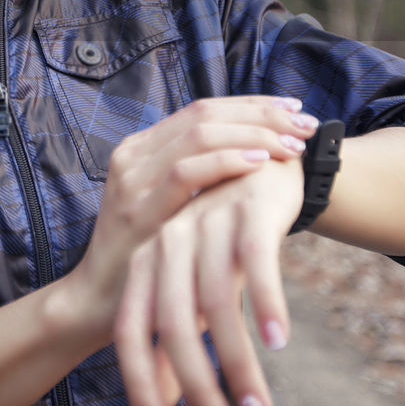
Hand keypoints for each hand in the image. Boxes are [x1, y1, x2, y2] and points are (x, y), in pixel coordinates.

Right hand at [59, 97, 316, 345]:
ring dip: (253, 134)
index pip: (202, 109)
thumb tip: (258, 155)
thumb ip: (199, 179)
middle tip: (306, 123)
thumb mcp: (170, 207)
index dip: (252, 105)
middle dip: (260, 113)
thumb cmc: (147, 256)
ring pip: (198, 134)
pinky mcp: (137, 208)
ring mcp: (132, 178)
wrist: (99, 300)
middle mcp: (133, 153)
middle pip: (204, 114)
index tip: (295, 109)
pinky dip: (227, 162)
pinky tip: (261, 163)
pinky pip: (186, 172)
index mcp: (141, 147)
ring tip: (292, 144)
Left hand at [115, 156, 304, 405]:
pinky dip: (266, 302)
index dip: (137, 376)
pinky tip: (278, 340)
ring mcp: (206, 224)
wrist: (264, 164)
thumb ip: (173, 338)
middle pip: (172, 322)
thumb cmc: (223, 241)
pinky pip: (256, 262)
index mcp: (146, 261)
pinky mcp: (248, 211)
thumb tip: (160, 402)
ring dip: (239, 365)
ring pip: (216, 302)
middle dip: (198, 385)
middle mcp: (168, 242)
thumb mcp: (194, 287)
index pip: (130, 327)